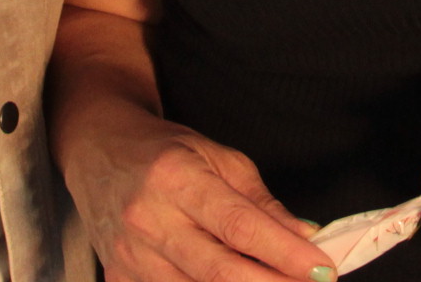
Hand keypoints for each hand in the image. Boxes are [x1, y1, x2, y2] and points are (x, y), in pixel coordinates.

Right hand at [65, 111, 334, 281]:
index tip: (323, 268)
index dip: (286, 253)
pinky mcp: (118, 278)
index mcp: (177, 178)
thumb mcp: (218, 158)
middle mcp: (149, 219)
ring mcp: (129, 255)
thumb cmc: (163, 151)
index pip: (240, 226)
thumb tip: (305, 237)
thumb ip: (262, 203)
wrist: (97, 151)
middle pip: (220, 271)